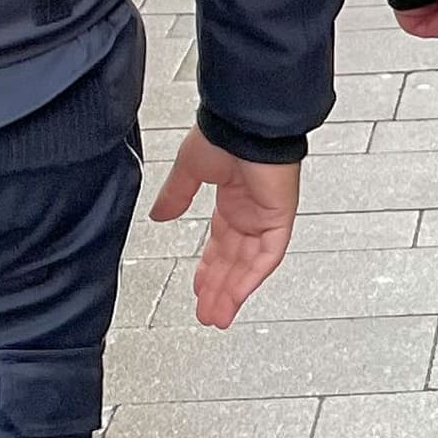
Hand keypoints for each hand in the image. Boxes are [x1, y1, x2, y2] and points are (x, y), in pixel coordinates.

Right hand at [152, 130, 302, 329]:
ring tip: (217, 316)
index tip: (198, 289)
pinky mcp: (279, 217)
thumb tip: (158, 216)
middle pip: (234, 261)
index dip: (209, 269)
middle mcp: (250, 212)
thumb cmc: (222, 133)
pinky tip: (236, 296)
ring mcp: (266, 216)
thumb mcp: (189, 170)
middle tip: (207, 314)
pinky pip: (268, 255)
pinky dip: (252, 277)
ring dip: (232, 292)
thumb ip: (175, 196)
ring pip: (249, 265)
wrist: (244, 121)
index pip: (221, 245)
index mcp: (232, 200)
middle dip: (218, 289)